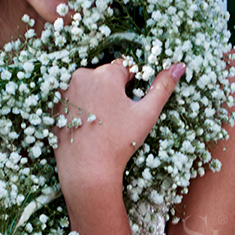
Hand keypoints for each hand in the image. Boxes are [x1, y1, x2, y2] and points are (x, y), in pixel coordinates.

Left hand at [54, 56, 185, 197]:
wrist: (87, 169)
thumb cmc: (120, 142)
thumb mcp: (146, 115)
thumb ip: (163, 88)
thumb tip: (180, 66)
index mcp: (106, 74)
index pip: (124, 70)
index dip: (130, 89)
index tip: (128, 108)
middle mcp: (82, 75)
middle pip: (103, 78)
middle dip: (111, 93)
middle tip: (114, 120)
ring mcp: (65, 89)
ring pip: (87, 88)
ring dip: (95, 99)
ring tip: (100, 125)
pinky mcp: (54, 105)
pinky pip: (71, 100)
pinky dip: (79, 109)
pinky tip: (86, 127)